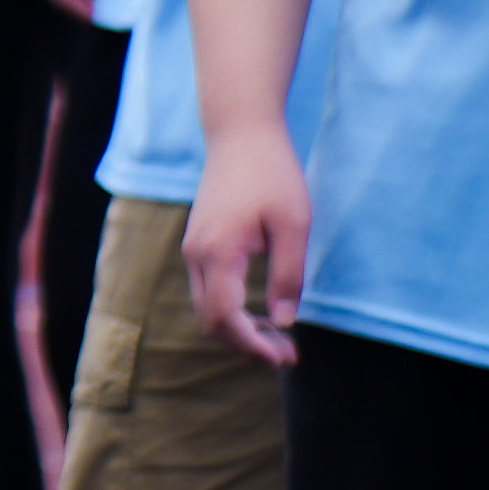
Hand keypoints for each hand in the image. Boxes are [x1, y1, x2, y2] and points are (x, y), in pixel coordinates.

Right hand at [185, 136, 306, 365]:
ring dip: (239, 330)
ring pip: (206, 307)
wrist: (240, 132)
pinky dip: (231, 311)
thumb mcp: (294, 225)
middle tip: (288, 356)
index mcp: (218, 252)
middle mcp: (196, 254)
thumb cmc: (272, 173)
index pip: (223, 317)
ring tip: (279, 340)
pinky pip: (208, 290)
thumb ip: (288, 276)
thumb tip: (284, 322)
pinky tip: (261, 314)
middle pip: (210, 319)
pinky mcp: (200, 242)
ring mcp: (194, 248)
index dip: (251, 345)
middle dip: (246, 345)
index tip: (284, 357)